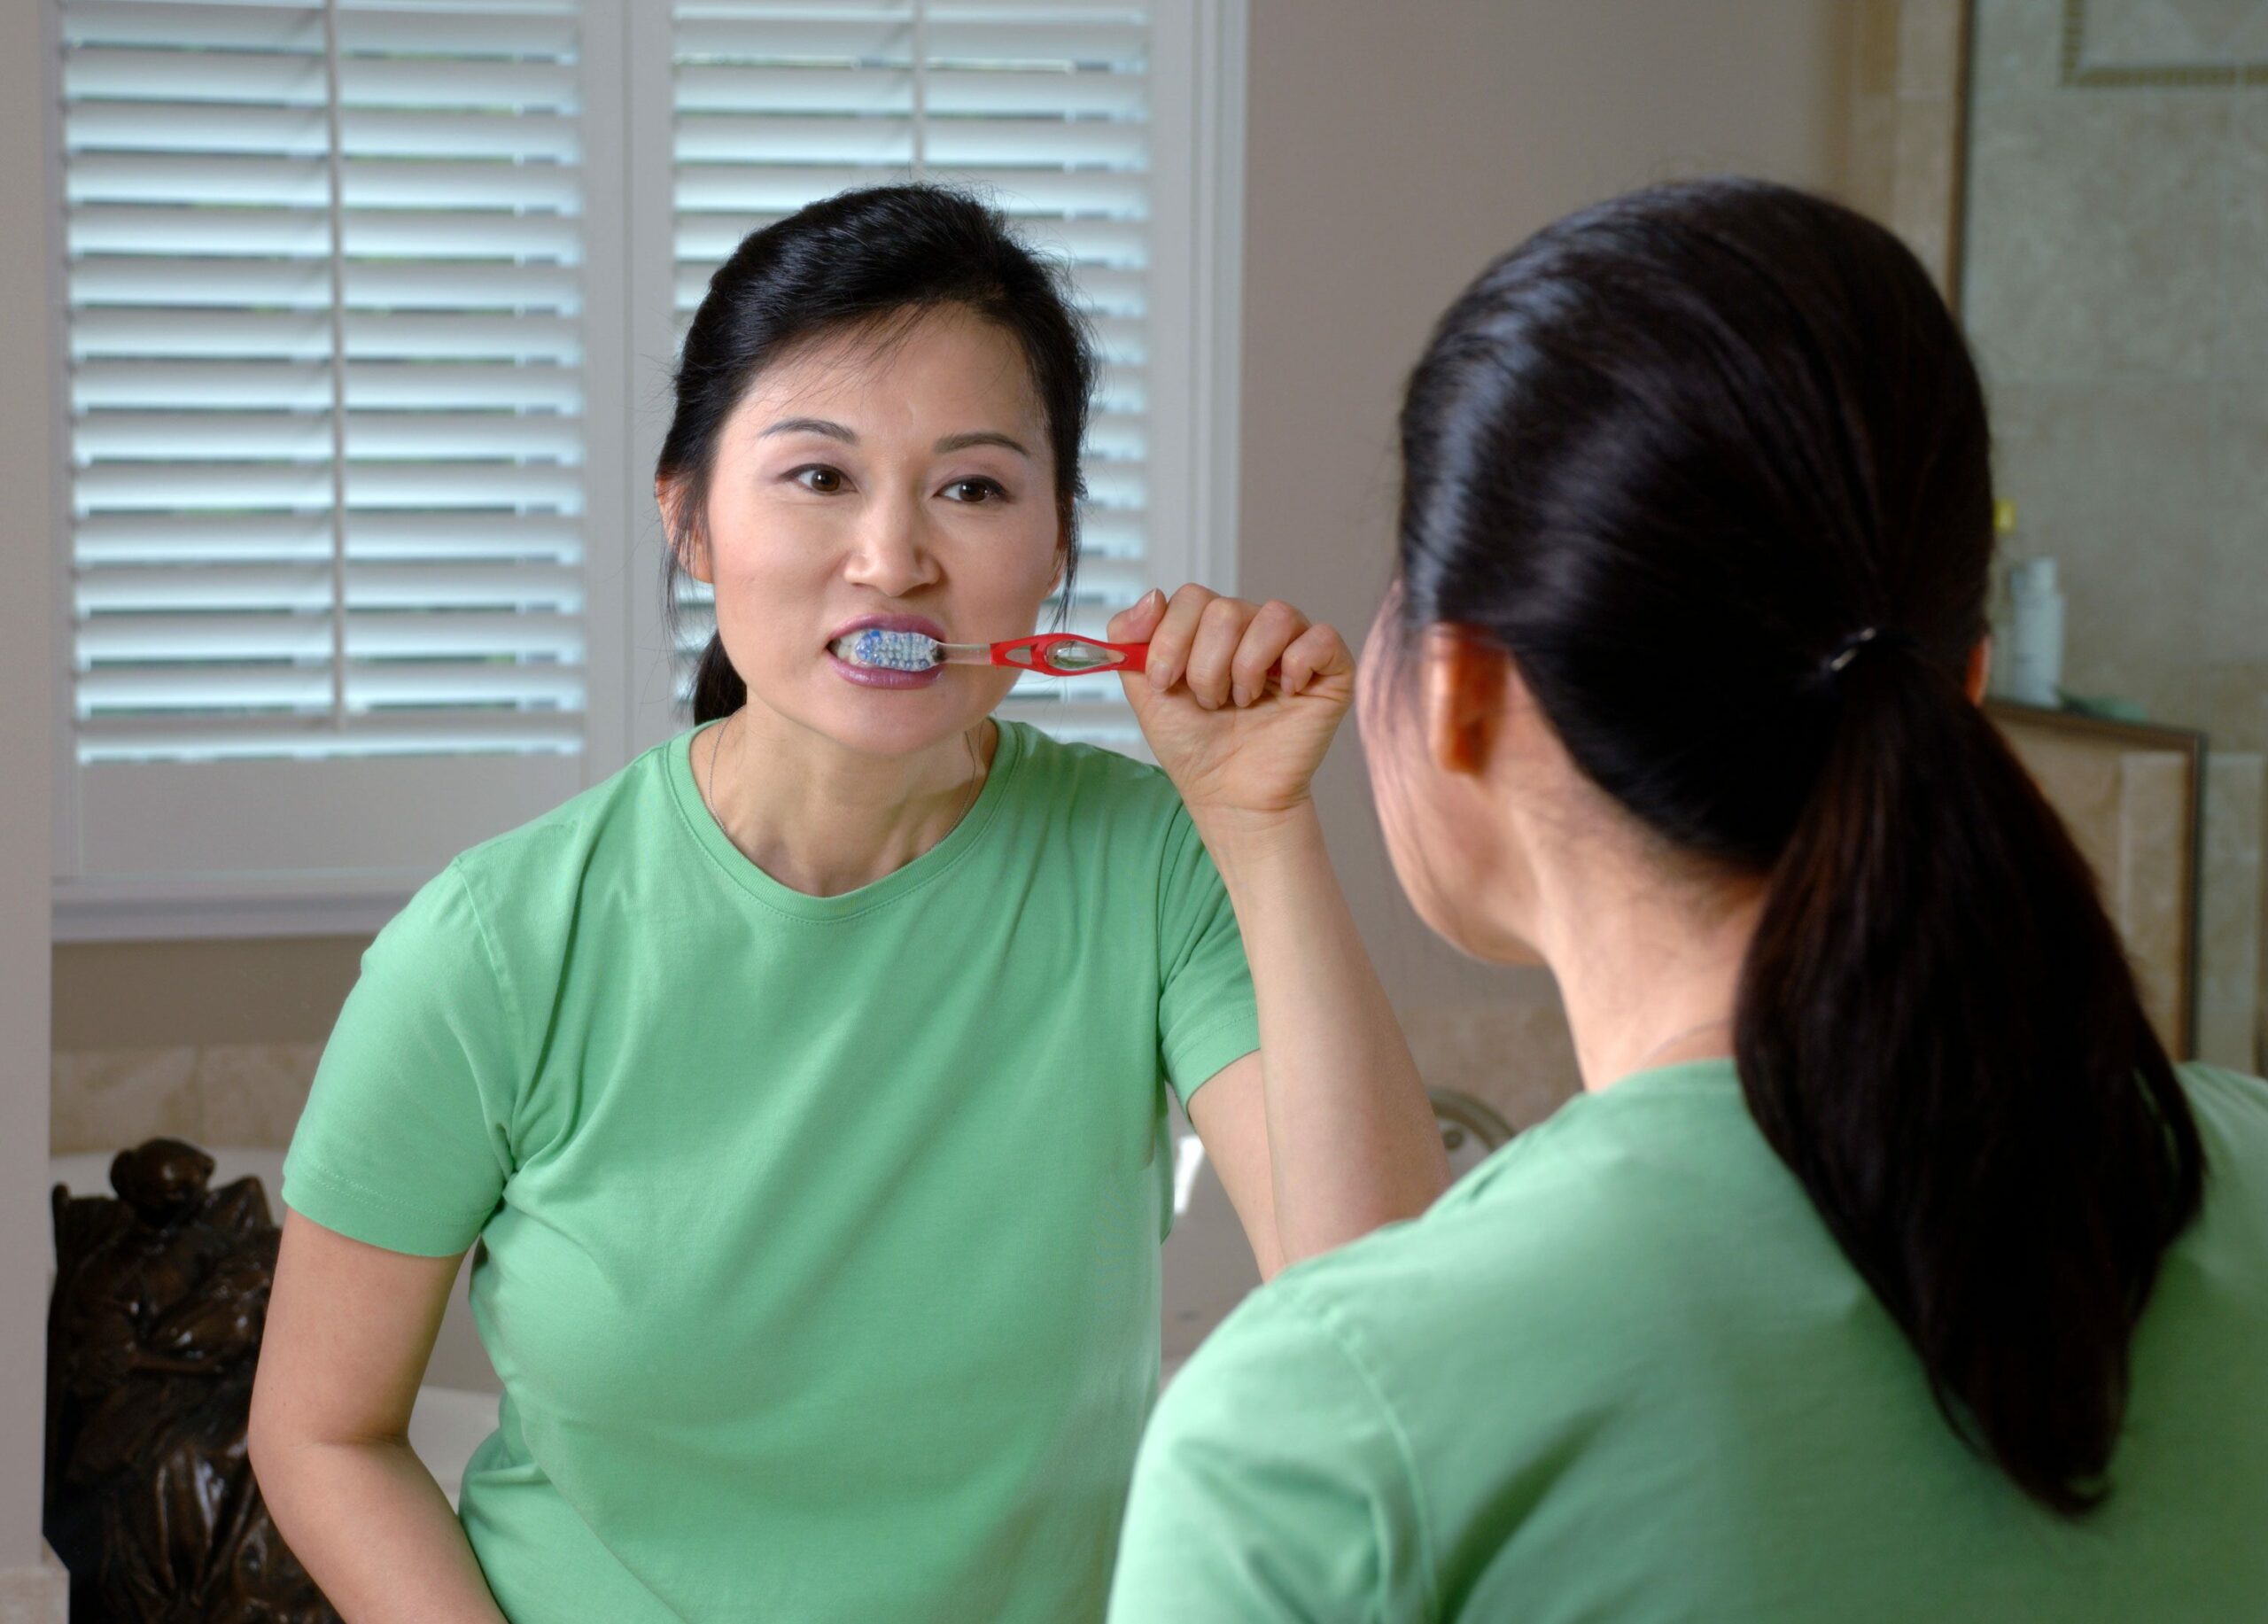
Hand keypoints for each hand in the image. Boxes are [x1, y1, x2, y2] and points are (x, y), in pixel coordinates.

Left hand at [1109, 585, 1354, 832]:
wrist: (1229, 795)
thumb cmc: (1194, 747)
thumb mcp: (1146, 691)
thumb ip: (1130, 639)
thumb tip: (1152, 594)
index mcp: (1212, 628)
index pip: (1192, 597)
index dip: (1172, 638)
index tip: (1165, 682)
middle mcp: (1254, 628)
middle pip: (1226, 610)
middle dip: (1206, 667)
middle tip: (1211, 703)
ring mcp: (1294, 645)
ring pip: (1273, 616)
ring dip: (1246, 668)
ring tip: (1242, 702)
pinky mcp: (1332, 669)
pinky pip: (1321, 637)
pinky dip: (1297, 666)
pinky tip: (1286, 694)